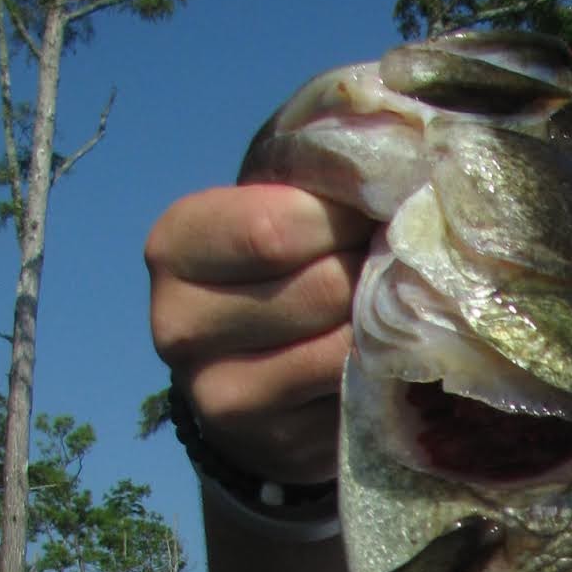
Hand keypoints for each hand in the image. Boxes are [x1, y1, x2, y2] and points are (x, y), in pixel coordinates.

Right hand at [145, 183, 374, 485]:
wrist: (260, 383)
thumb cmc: (282, 271)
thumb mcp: (280, 204)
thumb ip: (317, 170)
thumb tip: (391, 127)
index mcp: (175, 246)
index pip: (275, 225)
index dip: (346, 214)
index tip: (377, 208)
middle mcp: (178, 325)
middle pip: (318, 286)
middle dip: (371, 267)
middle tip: (396, 260)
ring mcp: (219, 396)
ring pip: (341, 343)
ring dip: (385, 320)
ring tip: (394, 303)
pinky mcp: (272, 444)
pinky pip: (354, 393)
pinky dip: (383, 367)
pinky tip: (384, 352)